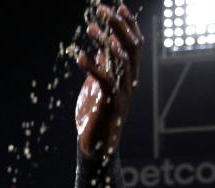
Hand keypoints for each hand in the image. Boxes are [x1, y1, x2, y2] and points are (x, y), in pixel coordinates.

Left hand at [76, 4, 142, 159]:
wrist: (95, 147)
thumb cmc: (95, 116)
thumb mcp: (98, 86)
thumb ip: (103, 66)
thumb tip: (103, 45)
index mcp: (128, 76)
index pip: (135, 44)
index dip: (129, 24)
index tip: (118, 6)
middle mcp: (130, 82)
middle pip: (132, 46)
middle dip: (119, 26)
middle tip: (103, 10)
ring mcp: (123, 93)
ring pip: (122, 61)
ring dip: (106, 42)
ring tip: (90, 29)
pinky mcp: (111, 104)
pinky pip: (105, 82)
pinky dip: (93, 68)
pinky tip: (79, 58)